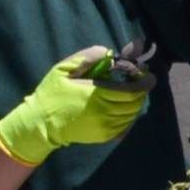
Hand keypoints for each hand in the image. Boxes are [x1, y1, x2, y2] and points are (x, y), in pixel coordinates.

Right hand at [0, 47, 148, 166]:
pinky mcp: (105, 136)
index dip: (144, 81)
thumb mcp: (63, 69)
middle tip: (141, 80)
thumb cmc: (51, 94)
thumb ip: (86, 58)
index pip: (131, 90)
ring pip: (132, 113)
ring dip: (136, 102)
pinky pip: (126, 125)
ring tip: (130, 91)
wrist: (41, 124)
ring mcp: (106, 127)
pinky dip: (129, 114)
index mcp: (96, 95)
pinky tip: (122, 106)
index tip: (148, 74)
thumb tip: (109, 53)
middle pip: (135, 102)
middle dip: (141, 90)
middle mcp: (105, 113)